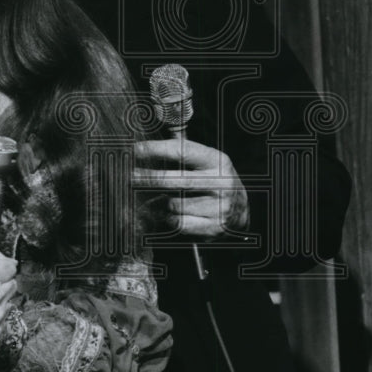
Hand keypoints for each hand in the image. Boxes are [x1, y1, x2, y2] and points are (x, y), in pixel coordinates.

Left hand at [134, 139, 248, 240]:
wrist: (241, 211)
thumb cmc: (215, 182)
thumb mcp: (206, 162)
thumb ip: (181, 153)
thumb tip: (148, 144)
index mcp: (218, 161)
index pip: (182, 151)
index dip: (156, 149)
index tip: (136, 149)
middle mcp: (221, 183)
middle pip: (173, 180)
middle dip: (147, 178)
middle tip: (129, 176)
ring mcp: (219, 207)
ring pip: (172, 204)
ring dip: (158, 202)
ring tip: (156, 198)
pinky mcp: (213, 227)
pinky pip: (177, 223)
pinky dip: (167, 218)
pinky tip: (167, 213)